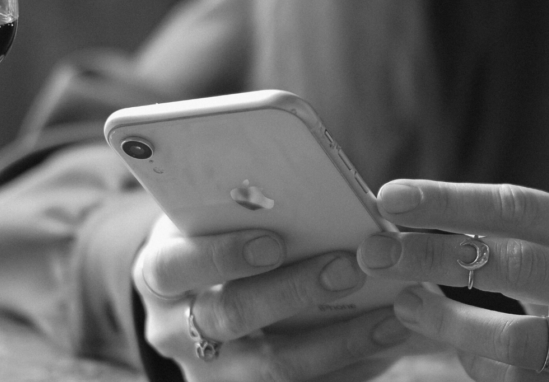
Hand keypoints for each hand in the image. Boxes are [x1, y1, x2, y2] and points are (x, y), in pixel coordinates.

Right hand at [134, 215, 413, 380]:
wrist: (197, 298)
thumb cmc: (214, 239)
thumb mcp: (209, 218)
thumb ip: (239, 206)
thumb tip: (311, 185)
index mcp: (157, 273)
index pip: (176, 265)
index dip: (223, 255)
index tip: (274, 241)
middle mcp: (174, 329)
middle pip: (231, 316)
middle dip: (295, 292)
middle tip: (349, 268)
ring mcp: (211, 372)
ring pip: (274, 368)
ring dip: (339, 341)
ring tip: (392, 315)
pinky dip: (350, 370)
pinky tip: (388, 347)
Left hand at [357, 180, 548, 381]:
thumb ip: (505, 232)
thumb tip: (403, 211)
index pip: (520, 206)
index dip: (451, 200)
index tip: (389, 197)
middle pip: (517, 264)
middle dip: (436, 255)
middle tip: (374, 252)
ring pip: (520, 338)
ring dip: (452, 323)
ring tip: (406, 304)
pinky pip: (520, 381)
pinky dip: (479, 364)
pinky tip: (459, 350)